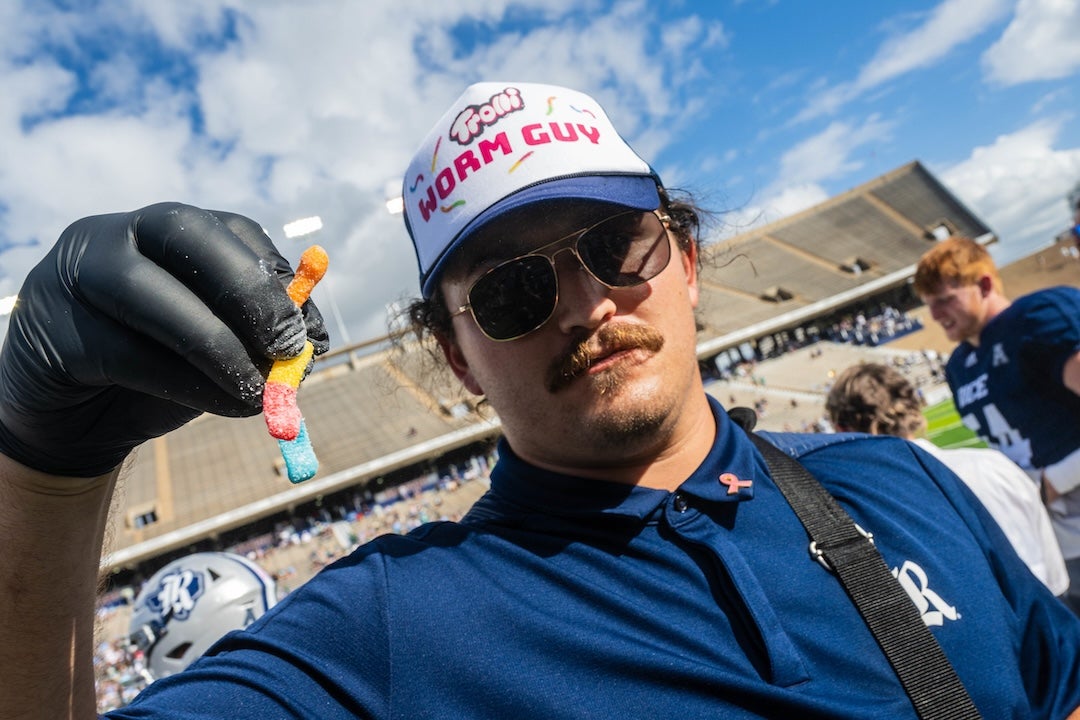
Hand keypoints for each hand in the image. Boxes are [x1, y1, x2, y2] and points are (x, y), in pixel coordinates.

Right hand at [0, 202, 328, 476]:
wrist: (76, 420)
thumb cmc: (159, 373)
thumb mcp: (217, 348)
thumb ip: (256, 334)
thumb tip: (311, 340)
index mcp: (164, 228)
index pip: (231, 229)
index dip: (278, 276)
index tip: (311, 330)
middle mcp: (115, 233)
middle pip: (187, 234)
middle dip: (249, 291)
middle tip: (289, 348)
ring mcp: (76, 276)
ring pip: (154, 296)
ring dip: (222, 349)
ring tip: (263, 393)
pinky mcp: (56, 332)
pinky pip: (129, 355)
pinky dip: (190, 386)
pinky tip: (230, 406)